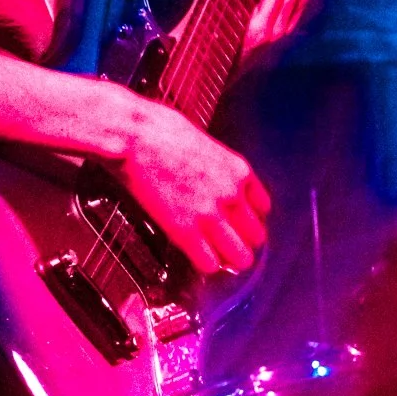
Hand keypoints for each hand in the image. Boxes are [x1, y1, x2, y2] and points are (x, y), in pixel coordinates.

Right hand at [114, 98, 269, 275]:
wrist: (134, 135)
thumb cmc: (160, 130)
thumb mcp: (203, 143)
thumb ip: (215, 167)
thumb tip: (211, 176)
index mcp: (237, 170)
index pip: (263, 208)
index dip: (251, 218)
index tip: (242, 223)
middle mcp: (231, 194)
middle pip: (256, 236)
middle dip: (244, 242)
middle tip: (232, 246)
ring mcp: (209, 214)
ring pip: (239, 256)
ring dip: (230, 260)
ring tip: (221, 261)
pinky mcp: (184, 230)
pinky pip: (209, 263)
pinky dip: (206, 265)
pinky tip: (199, 260)